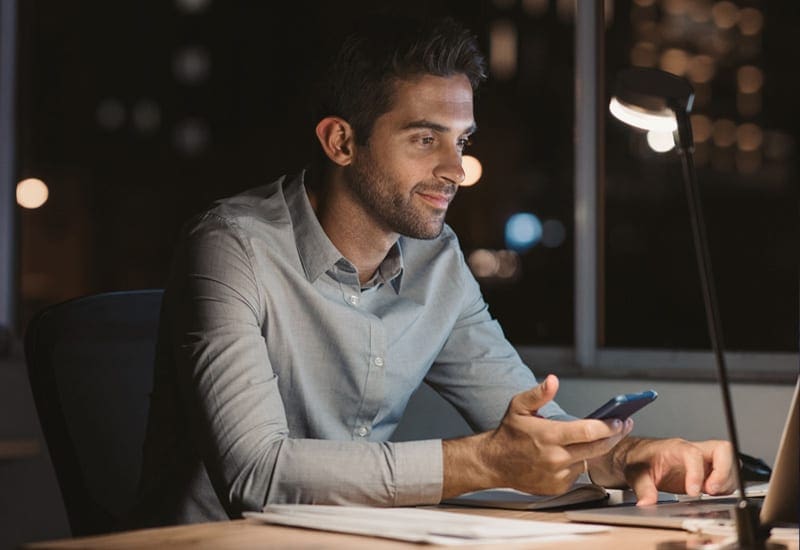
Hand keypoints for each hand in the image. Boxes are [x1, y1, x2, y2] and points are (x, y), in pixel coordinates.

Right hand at [442, 375, 631, 497]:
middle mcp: (555, 457)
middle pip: (597, 448)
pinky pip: (577, 473)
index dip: (609, 426)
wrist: (494, 463)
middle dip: (613, 436)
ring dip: (591, 450)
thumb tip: (553, 380)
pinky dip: (577, 463)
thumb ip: (538, 394)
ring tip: (588, 439)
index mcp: (549, 435)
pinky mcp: (557, 487)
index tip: (620, 420)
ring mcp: (557, 475)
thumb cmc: (509, 433)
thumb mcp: (519, 406)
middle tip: (622, 426)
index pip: (589, 431)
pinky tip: (568, 455)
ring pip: (587, 460)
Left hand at [594, 437, 736, 505]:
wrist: (638, 456)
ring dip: (726, 482)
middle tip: (712, 491)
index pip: (694, 454)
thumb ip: (643, 489)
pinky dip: (725, 488)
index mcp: (676, 448)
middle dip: (724, 472)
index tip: (693, 492)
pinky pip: (726, 476)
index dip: (697, 473)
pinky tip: (711, 497)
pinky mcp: (707, 472)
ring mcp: (703, 460)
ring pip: (729, 464)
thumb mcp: (636, 474)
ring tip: (710, 496)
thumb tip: (647, 503)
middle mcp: (693, 451)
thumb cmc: (639, 459)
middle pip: (723, 450)